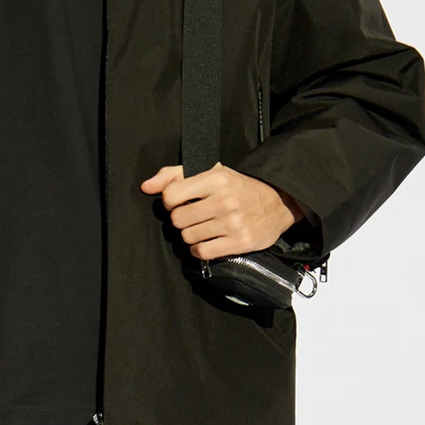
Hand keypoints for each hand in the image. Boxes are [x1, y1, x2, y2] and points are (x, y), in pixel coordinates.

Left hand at [139, 163, 304, 257]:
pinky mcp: (240, 242)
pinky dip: (200, 249)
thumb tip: (146, 187)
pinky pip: (202, 252)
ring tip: (204, 228)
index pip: (171, 195)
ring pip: (188, 237)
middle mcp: (224, 200)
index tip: (179, 203)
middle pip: (178, 220)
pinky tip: (208, 241)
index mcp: (216, 178)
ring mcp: (233, 222)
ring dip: (191, 236)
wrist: (278, 202)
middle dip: (182, 220)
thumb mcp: (212, 172)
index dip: (170, 202)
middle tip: (194, 216)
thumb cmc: (239, 188)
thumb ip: (175, 175)